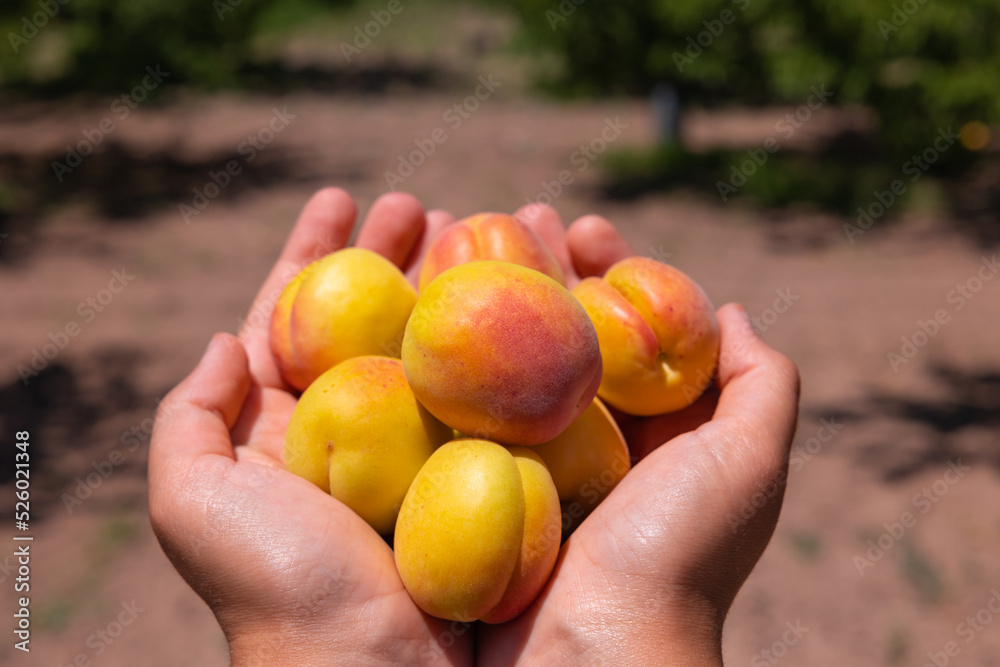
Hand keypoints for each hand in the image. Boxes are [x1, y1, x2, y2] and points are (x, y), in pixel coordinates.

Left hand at [148, 189, 469, 665]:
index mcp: (287, 424)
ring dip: (459, 284)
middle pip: (377, 317)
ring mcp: (424, 445)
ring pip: (440, 344)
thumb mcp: (194, 503)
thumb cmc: (276, 587)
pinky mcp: (479, 468)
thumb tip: (223, 341)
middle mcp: (358, 427)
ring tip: (485, 230)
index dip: (315, 252)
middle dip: (397, 256)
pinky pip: (494, 391)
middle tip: (428, 206)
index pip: (297, 314)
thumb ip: (188, 418)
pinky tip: (529, 302)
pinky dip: (509, 344)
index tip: (342, 197)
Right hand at [478, 204, 800, 665]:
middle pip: (557, 329)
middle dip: (541, 266)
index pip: (624, 327)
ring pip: (501, 355)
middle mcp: (580, 440)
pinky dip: (440, 349)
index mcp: (645, 431)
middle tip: (519, 214)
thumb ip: (762, 385)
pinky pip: (451, 401)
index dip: (609, 271)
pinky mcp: (461, 480)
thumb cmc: (677, 556)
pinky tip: (426, 302)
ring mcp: (517, 458)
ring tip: (466, 234)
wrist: (589, 657)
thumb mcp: (750, 463)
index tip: (588, 228)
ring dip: (487, 293)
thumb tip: (731, 311)